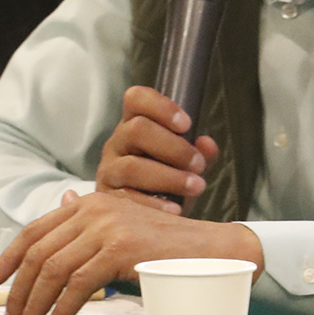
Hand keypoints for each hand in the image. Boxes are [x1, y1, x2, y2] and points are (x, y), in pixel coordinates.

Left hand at [0, 189, 263, 314]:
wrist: (210, 248)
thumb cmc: (168, 243)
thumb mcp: (124, 224)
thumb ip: (92, 220)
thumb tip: (64, 202)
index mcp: (92, 201)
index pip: (36, 229)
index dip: (10, 256)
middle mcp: (95, 209)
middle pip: (40, 252)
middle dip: (20, 289)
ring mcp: (108, 227)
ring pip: (54, 270)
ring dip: (36, 304)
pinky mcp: (120, 249)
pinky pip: (79, 284)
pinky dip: (63, 308)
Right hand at [96, 85, 220, 201]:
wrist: (141, 216)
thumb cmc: (164, 180)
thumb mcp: (184, 164)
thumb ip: (200, 153)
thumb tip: (207, 144)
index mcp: (135, 124)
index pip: (136, 99)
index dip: (161, 107)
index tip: (187, 124)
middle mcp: (117, 142)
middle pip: (137, 130)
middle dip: (174, 148)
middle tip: (198, 165)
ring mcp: (108, 170)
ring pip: (131, 167)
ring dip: (169, 177)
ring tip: (195, 187)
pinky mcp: (106, 198)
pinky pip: (126, 199)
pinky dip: (154, 205)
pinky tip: (175, 209)